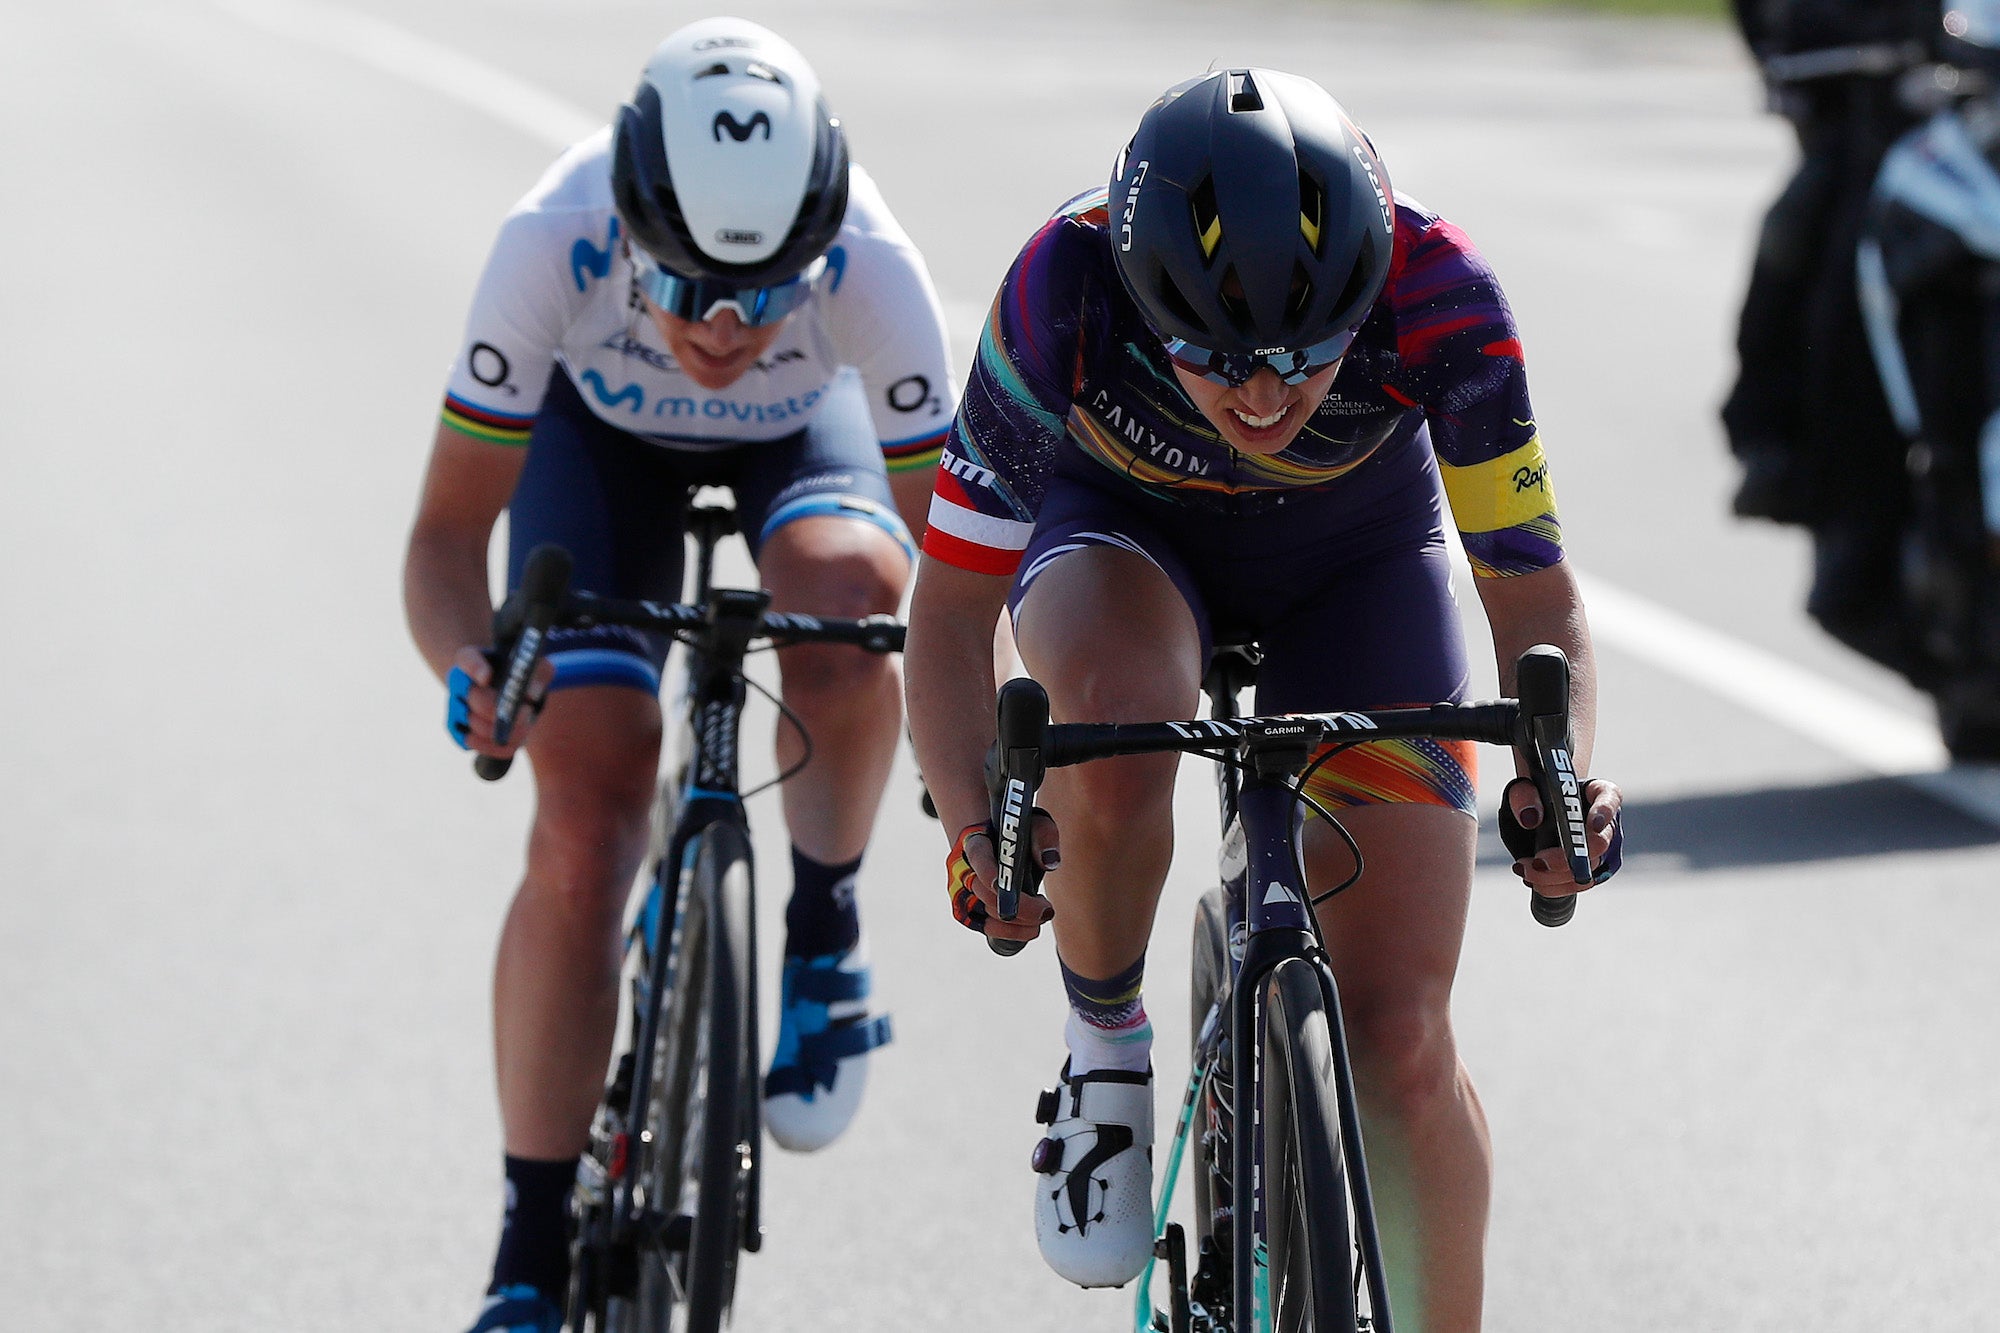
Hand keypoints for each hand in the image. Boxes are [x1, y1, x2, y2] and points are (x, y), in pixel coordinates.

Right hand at [444, 645, 554, 756]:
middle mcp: (458, 683)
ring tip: (527, 726)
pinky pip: (474, 744)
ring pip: (476, 725)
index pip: (467, 659)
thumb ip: (537, 672)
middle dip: (500, 709)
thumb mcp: (533, 666)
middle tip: (527, 711)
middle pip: (474, 698)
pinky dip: (496, 746)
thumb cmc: (520, 674)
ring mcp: (455, 708)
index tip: (487, 677)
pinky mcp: (458, 731)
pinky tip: (516, 741)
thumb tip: (531, 693)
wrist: (507, 691)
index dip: (475, 669)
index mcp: (471, 659)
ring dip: (504, 730)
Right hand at [947, 817, 1058, 947]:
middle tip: (1047, 909)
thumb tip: (1050, 862)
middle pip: (983, 891)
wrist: (996, 843)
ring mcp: (962, 892)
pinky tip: (1032, 929)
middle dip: (1017, 905)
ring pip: (984, 913)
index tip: (1008, 887)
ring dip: (1016, 921)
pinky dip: (1009, 932)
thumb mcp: (1034, 824)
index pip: (978, 855)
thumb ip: (1043, 836)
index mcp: (974, 841)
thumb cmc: (1018, 835)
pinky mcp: (968, 911)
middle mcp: (962, 868)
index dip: (989, 872)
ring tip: (1042, 915)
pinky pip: (985, 927)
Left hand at [1504, 774, 1623, 897]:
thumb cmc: (1534, 797)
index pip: (1610, 798)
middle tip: (1537, 860)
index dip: (1605, 812)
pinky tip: (1531, 879)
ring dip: (1554, 876)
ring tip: (1523, 868)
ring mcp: (1604, 850)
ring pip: (1588, 870)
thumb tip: (1530, 818)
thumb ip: (1523, 795)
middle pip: (1599, 843)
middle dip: (1567, 857)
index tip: (1593, 824)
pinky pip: (1578, 885)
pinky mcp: (1593, 872)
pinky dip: (1552, 886)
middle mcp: (1607, 823)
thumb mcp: (1523, 788)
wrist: (1536, 817)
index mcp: (1597, 792)